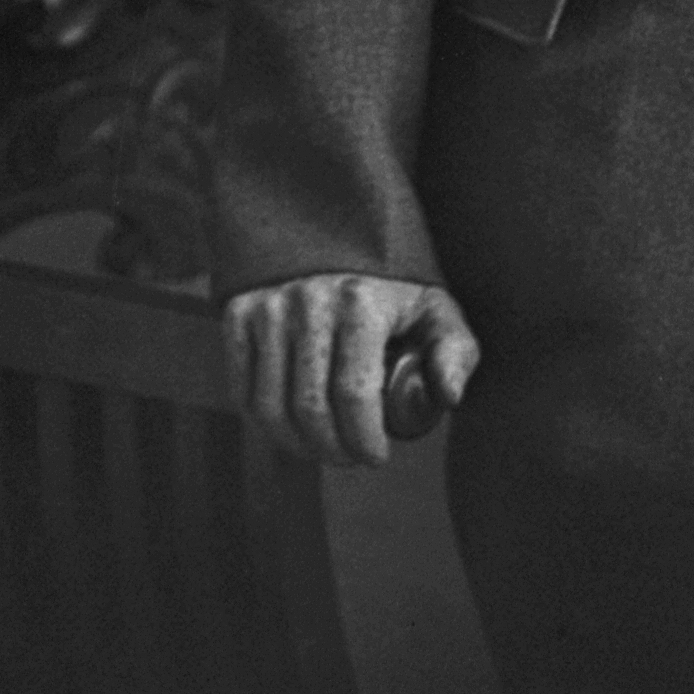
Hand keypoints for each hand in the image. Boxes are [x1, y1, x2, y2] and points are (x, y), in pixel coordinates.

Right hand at [223, 272, 479, 466]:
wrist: (337, 235)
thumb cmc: (394, 288)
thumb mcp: (435, 309)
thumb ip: (454, 351)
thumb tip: (450, 396)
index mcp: (361, 300)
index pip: (354, 394)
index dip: (364, 440)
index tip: (376, 457)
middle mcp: (309, 299)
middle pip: (310, 407)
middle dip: (332, 450)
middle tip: (349, 459)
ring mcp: (269, 305)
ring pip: (270, 406)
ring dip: (296, 445)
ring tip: (320, 449)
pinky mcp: (239, 311)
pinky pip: (241, 388)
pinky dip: (262, 422)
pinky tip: (288, 428)